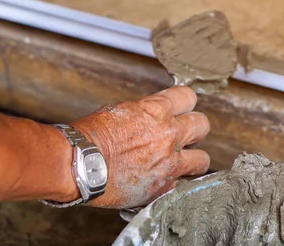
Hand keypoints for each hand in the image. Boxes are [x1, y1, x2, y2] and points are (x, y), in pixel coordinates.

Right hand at [71, 86, 209, 208]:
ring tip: (183, 162)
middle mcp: (169, 134)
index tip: (182, 108)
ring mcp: (169, 162)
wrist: (81, 164)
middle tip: (186, 135)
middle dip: (195, 128)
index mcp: (156, 110)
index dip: (185, 102)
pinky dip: (174, 183)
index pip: (188, 97)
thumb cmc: (92, 136)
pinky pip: (182, 184)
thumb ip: (144, 113)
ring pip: (202, 159)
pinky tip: (162, 181)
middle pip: (202, 125)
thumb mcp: (119, 111)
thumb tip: (152, 116)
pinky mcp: (164, 187)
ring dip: (194, 159)